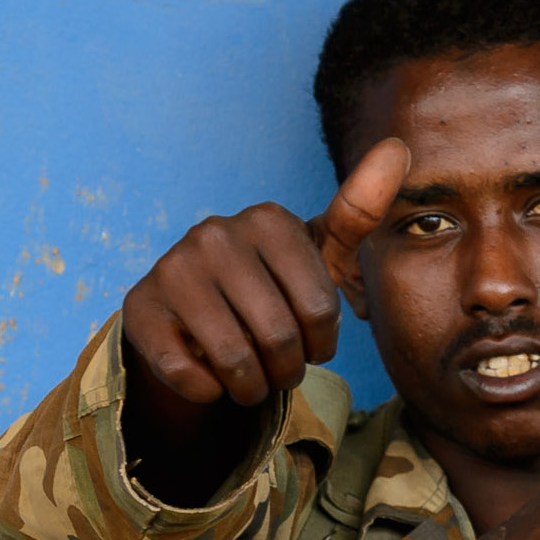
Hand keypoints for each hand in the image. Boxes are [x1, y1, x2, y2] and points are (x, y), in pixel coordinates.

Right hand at [119, 140, 410, 438]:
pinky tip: (207, 375)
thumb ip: (359, 210)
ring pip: (235, 361)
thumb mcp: (316, 253)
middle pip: (279, 337)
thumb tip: (398, 147)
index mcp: (267, 219)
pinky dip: (208, 392)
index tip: (309, 342)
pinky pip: (190, 376)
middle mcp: (215, 234)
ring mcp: (172, 269)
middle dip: (287, 371)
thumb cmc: (268, 284)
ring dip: (251, 388)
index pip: (321, 310)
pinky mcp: (141, 310)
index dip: (321, 344)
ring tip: (250, 380)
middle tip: (279, 371)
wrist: (190, 313)